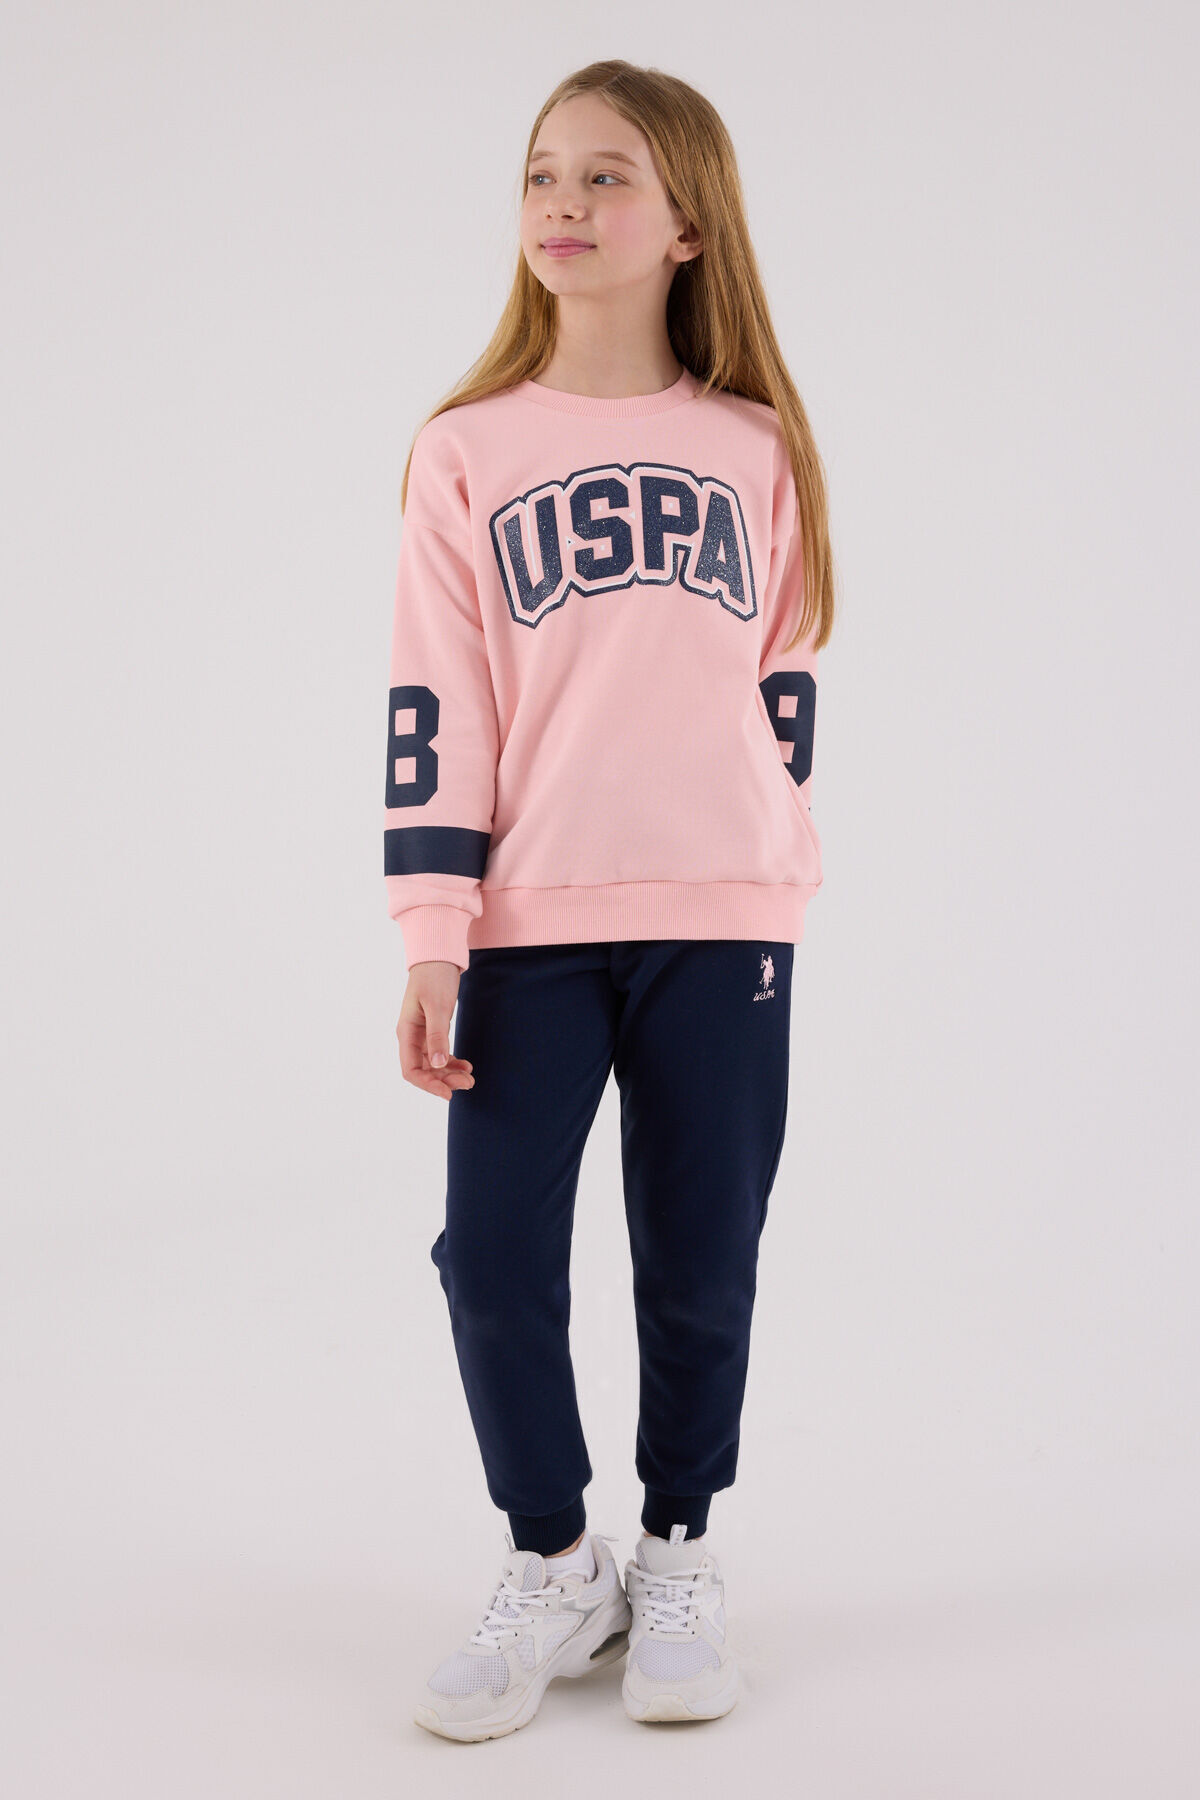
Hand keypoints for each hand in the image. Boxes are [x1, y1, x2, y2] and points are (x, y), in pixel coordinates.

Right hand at [396, 960, 475, 1099]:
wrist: (438, 957)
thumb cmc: (434, 978)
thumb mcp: (437, 1006)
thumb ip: (437, 1035)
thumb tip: (436, 1064)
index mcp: (406, 1032)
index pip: (411, 1070)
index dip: (428, 1085)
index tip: (448, 1093)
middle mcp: (411, 1036)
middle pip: (423, 1070)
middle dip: (444, 1081)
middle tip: (468, 1083)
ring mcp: (421, 1034)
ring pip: (432, 1064)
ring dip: (449, 1074)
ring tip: (470, 1078)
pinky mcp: (432, 1030)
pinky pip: (439, 1054)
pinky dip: (451, 1062)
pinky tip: (466, 1065)